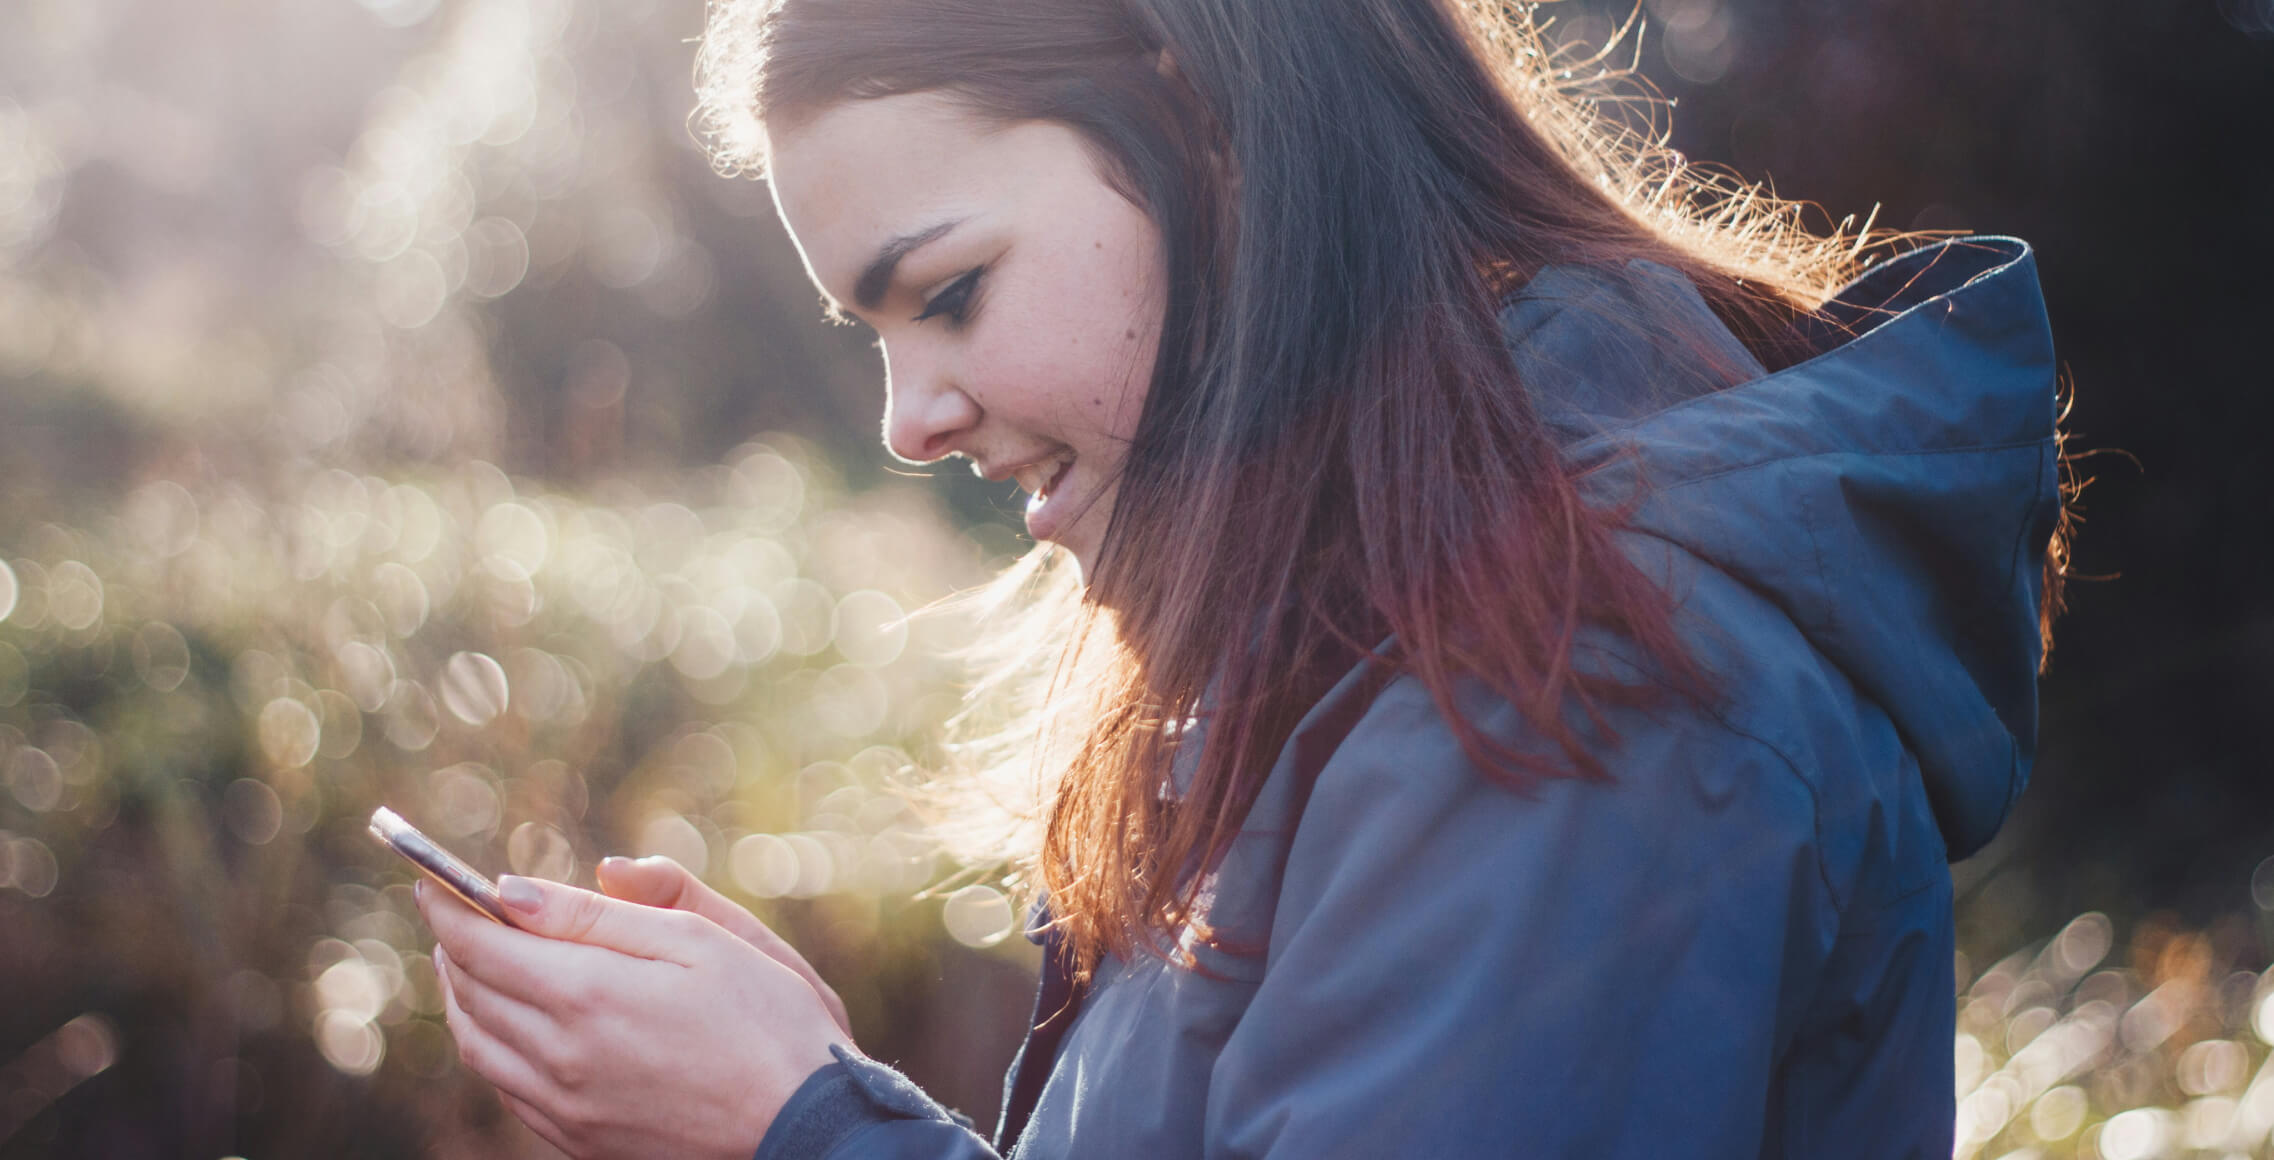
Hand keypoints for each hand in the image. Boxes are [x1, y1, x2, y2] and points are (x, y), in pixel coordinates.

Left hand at [420, 874, 851, 1159]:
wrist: (806, 1126)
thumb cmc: (770, 1020)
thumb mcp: (702, 940)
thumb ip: (607, 912)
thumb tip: (516, 889)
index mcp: (589, 994)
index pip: (481, 943)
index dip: (448, 906)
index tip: (430, 877)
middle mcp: (561, 1056)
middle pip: (469, 992)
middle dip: (453, 944)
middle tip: (451, 911)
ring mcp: (565, 1107)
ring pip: (478, 1045)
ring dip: (462, 996)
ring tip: (469, 962)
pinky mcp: (579, 1141)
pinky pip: (506, 1088)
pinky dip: (489, 1046)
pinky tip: (509, 1026)